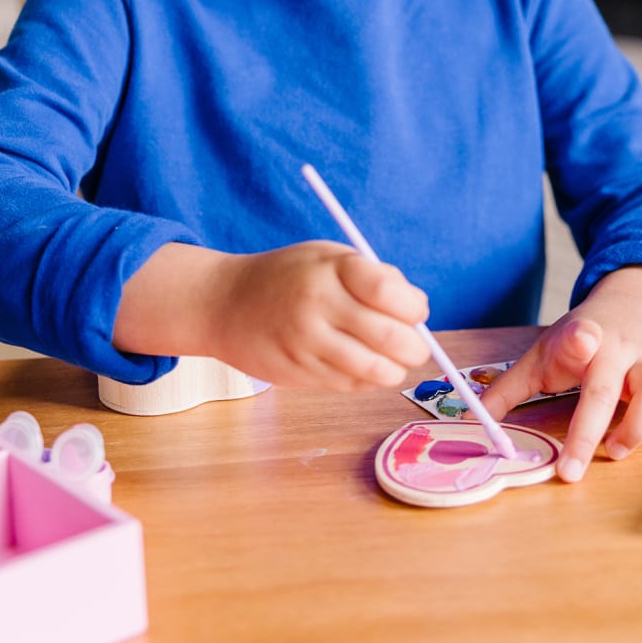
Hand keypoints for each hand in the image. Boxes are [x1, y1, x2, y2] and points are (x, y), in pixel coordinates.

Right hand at [115, 240, 430, 389]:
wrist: (223, 304)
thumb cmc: (288, 276)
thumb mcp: (328, 257)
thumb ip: (373, 276)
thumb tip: (417, 309)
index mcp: (331, 269)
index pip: (391, 292)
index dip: (415, 307)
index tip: (416, 311)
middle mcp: (318, 305)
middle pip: (390, 337)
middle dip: (415, 348)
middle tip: (417, 347)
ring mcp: (307, 343)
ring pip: (374, 370)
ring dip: (394, 370)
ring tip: (393, 362)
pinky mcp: (298, 373)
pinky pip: (350, 385)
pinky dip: (366, 381)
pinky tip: (361, 367)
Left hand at [478, 266, 641, 481]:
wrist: (632, 307)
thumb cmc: (579, 339)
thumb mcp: (541, 354)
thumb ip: (508, 390)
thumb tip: (470, 421)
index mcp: (579, 338)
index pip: (578, 335)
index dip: (579, 340)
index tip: (582, 340)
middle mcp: (616, 349)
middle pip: (606, 389)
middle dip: (587, 432)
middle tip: (570, 471)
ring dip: (638, 427)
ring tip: (615, 450)